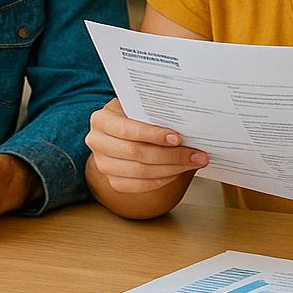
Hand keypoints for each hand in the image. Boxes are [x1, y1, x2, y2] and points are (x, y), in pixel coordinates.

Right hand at [84, 99, 207, 192]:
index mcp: (101, 119)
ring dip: (171, 169)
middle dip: (171, 155)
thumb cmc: (134, 115)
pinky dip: (160, 180)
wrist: (122, 132)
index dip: (153, 135)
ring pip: (139, 172)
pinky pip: (138, 186)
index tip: (178, 138)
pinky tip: (176, 172)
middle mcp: (96, 142)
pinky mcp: (112, 180)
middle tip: (196, 154)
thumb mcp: (138, 106)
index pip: (128, 130)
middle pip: (136, 153)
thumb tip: (186, 120)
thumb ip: (153, 111)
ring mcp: (102, 164)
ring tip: (193, 163)